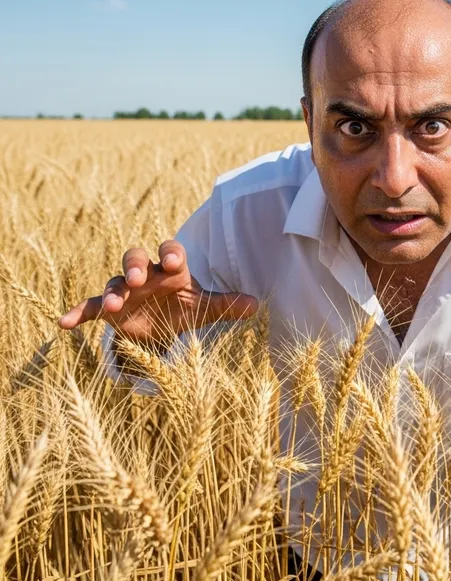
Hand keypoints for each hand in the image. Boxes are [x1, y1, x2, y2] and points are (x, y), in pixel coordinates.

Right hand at [57, 240, 258, 347]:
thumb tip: (256, 305)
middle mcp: (146, 275)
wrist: (160, 328)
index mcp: (172, 269)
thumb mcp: (204, 307)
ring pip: (115, 281)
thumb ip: (226, 305)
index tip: (174, 262)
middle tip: (139, 278)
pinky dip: (78, 313)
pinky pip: (92, 306)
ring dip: (115, 290)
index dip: (171, 254)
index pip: (171, 251)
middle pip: (136, 258)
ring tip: (117, 303)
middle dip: (136, 265)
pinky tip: (64, 322)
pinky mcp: (109, 309)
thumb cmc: (184, 308)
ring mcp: (126, 291)